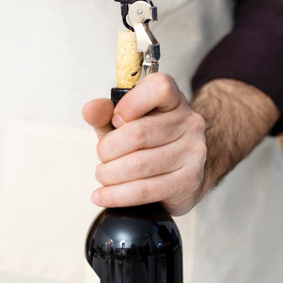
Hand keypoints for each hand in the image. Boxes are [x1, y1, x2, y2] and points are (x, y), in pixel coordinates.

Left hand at [82, 74, 206, 215]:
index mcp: (173, 100)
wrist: (183, 170)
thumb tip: (90, 109)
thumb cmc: (151, 142)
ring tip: (104, 175)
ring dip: (110, 174)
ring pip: (138, 166)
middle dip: (108, 149)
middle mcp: (188, 123)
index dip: (130, 104)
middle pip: (138, 133)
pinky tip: (104, 195)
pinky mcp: (188, 182)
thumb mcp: (125, 122)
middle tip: (102, 157)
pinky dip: (116, 195)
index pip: (158, 88)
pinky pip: (144, 190)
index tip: (116, 119)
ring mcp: (192, 153)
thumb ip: (105, 114)